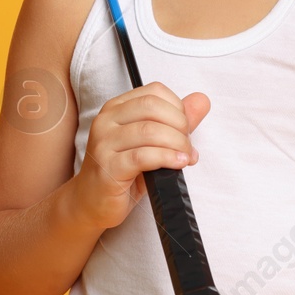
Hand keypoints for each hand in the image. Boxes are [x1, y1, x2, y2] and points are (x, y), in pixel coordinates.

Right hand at [74, 81, 209, 230]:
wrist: (92, 202)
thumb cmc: (123, 171)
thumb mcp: (151, 142)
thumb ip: (176, 120)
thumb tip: (202, 100)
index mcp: (116, 108)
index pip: (154, 92)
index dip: (178, 108)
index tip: (186, 128)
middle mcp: (106, 120)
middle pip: (152, 107)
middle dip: (179, 125)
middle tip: (187, 145)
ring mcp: (104, 143)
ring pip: (150, 131)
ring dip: (177, 144)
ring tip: (186, 157)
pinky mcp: (108, 168)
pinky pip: (144, 156)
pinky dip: (167, 158)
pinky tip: (178, 164)